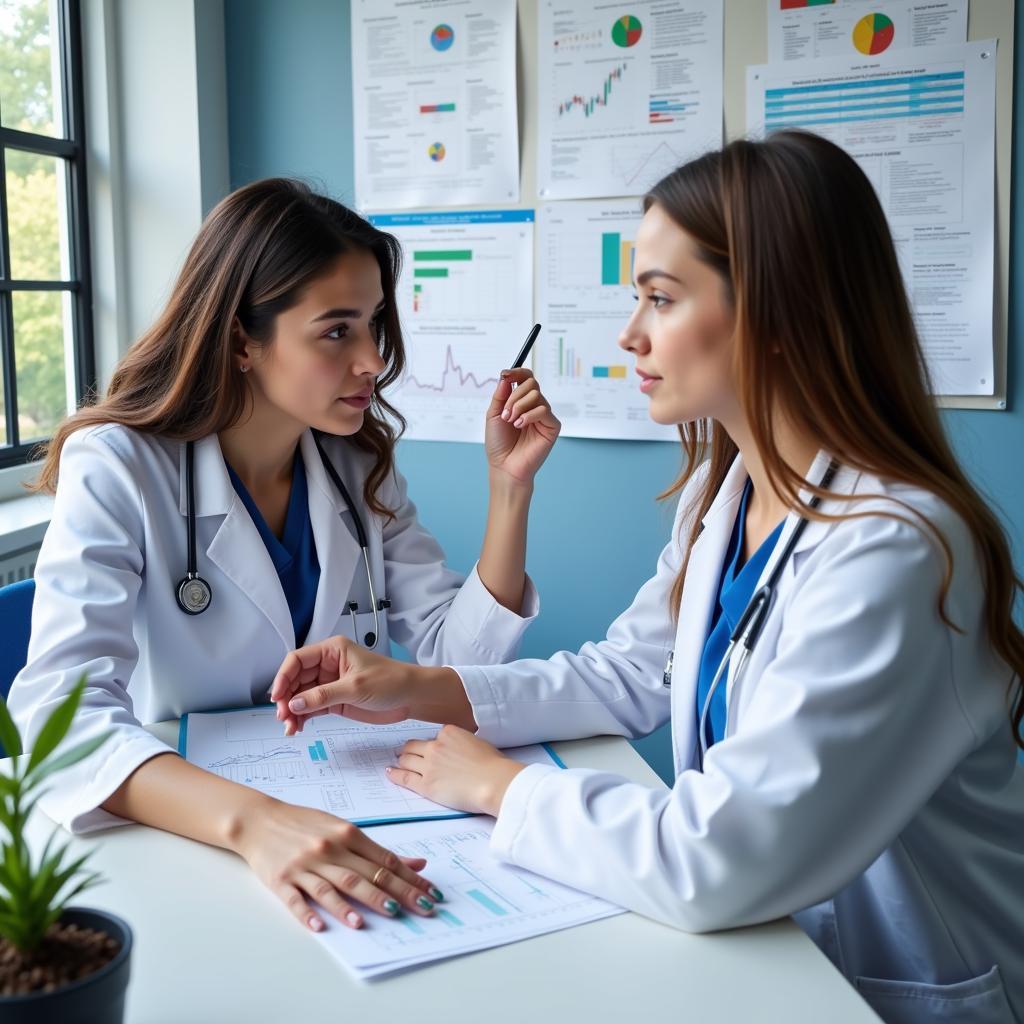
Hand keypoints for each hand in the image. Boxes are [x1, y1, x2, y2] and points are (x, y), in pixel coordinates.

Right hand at [231, 798, 444, 931]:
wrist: (260, 820)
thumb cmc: (305, 825)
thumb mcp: (342, 829)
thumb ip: (376, 850)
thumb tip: (415, 863)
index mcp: (347, 834)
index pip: (385, 861)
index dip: (410, 878)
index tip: (431, 893)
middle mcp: (328, 849)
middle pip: (365, 875)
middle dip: (396, 894)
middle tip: (420, 910)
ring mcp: (303, 866)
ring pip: (333, 887)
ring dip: (352, 904)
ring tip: (370, 920)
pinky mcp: (280, 880)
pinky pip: (296, 900)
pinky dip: (308, 913)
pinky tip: (321, 926)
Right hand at [270, 635, 414, 735]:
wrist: (411, 697)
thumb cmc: (390, 681)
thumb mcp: (355, 687)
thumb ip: (323, 695)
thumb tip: (294, 704)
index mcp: (332, 650)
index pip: (297, 660)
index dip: (283, 677)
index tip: (277, 697)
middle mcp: (327, 665)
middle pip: (295, 680)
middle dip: (286, 698)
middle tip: (284, 717)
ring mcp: (329, 683)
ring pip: (301, 696)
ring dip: (292, 711)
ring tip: (290, 728)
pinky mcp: (334, 700)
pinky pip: (311, 707)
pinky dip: (302, 717)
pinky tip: (298, 728)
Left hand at [386, 725, 525, 816]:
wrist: (494, 782)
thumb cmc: (493, 765)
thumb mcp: (478, 743)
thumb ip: (462, 743)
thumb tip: (459, 750)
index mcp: (449, 732)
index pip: (433, 736)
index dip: (430, 744)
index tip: (427, 748)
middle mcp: (436, 746)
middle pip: (414, 746)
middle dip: (408, 750)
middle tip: (404, 753)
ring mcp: (429, 765)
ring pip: (406, 760)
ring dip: (401, 760)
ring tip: (397, 762)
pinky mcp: (426, 785)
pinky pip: (404, 777)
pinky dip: (395, 774)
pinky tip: (390, 773)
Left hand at [484, 368, 559, 486]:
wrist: (504, 466)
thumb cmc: (499, 444)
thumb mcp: (494, 415)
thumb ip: (500, 395)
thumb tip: (506, 376)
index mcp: (521, 401)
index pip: (525, 378)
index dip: (517, 372)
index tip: (505, 374)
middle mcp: (534, 406)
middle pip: (531, 383)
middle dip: (514, 395)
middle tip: (505, 413)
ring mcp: (544, 416)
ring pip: (536, 395)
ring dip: (519, 406)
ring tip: (511, 421)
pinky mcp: (552, 426)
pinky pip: (543, 410)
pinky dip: (529, 415)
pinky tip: (520, 425)